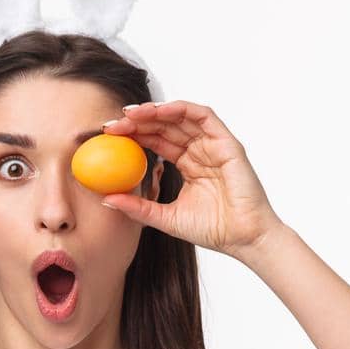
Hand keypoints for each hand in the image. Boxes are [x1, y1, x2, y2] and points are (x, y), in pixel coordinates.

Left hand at [97, 100, 284, 258]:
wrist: (243, 239)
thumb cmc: (212, 230)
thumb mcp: (165, 218)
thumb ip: (138, 207)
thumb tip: (106, 199)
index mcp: (188, 165)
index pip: (156, 141)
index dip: (133, 135)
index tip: (109, 136)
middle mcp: (200, 151)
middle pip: (165, 126)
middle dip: (138, 121)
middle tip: (113, 124)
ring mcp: (214, 145)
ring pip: (181, 117)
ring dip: (155, 111)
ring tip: (130, 115)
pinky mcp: (227, 143)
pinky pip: (204, 117)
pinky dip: (182, 109)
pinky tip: (160, 110)